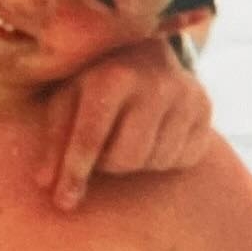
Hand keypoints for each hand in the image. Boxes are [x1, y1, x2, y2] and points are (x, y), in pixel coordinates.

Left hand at [37, 36, 211, 209]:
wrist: (142, 48)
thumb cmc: (93, 80)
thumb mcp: (66, 100)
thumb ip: (56, 140)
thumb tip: (45, 184)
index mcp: (111, 77)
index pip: (91, 137)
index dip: (74, 173)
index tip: (64, 203)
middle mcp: (154, 83)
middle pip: (126, 159)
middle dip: (107, 164)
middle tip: (100, 147)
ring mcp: (186, 95)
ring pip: (155, 162)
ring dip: (134, 161)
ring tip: (124, 136)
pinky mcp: (206, 108)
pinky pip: (183, 159)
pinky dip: (162, 157)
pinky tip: (151, 135)